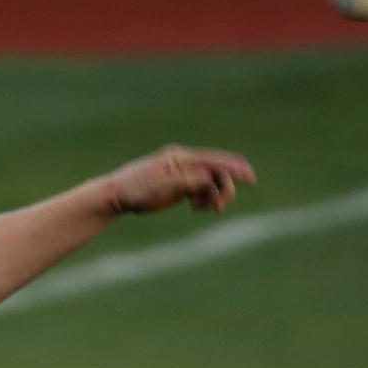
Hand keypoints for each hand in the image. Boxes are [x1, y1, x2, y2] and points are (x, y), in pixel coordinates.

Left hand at [101, 145, 254, 215]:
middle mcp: (185, 163)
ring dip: (214, 196)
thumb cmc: (135, 189)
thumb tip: (209, 179)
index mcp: (181, 158)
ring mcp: (184, 174)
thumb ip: (187, 182)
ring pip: (211, 183)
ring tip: (203, 208)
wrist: (116, 196)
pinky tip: (196, 208)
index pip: (213, 161)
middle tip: (218, 207)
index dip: (234, 168)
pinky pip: (203, 191)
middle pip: (216, 172)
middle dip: (223, 188)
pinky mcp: (181, 186)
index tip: (250, 177)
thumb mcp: (162, 186)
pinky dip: (205, 199)